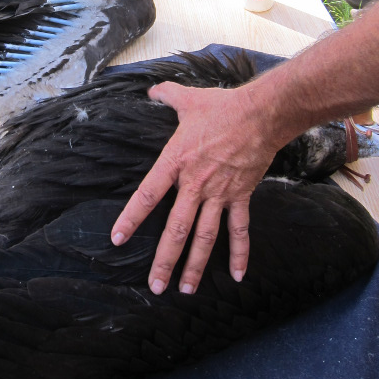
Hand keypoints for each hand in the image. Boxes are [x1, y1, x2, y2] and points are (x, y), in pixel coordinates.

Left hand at [111, 84, 278, 294]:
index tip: (118, 238)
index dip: (131, 218)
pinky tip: (237, 276)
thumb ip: (166, 95)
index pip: (148, 195)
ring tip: (186, 290)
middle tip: (154, 286)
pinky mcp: (241, 196)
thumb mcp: (187, 98)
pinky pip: (239, 229)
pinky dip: (239, 252)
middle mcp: (195, 184)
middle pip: (176, 229)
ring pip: (205, 237)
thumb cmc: (222, 106)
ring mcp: (219, 193)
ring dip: (195, 265)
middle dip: (165, 260)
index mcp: (175, 162)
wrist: (261, 114)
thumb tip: (151, 89)